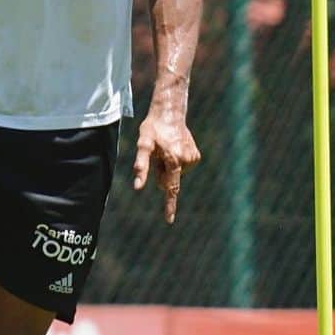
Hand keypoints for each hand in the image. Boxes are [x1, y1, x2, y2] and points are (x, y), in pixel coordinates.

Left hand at [132, 110, 200, 224]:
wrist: (170, 113)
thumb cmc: (153, 129)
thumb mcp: (143, 145)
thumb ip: (141, 166)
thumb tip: (138, 187)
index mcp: (173, 160)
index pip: (171, 188)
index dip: (169, 205)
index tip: (169, 220)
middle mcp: (186, 161)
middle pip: (170, 180)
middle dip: (161, 173)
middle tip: (158, 154)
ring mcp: (193, 159)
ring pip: (176, 174)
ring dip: (168, 167)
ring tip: (165, 149)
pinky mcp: (196, 157)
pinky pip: (183, 168)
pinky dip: (176, 163)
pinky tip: (173, 149)